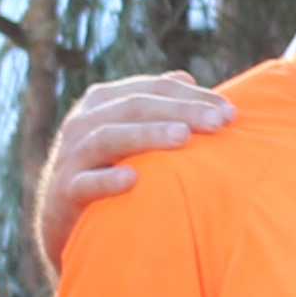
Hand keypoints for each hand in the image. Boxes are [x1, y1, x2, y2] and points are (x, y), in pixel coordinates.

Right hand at [30, 70, 233, 276]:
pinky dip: (108, 180)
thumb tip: (185, 77)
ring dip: (148, 134)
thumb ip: (155, 107)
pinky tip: (133, 180)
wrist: (66, 220)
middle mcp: (84, 122)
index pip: (153, 88)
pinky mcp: (65, 191)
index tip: (230, 111)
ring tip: (184, 137)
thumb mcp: (128, 133)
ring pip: (109, 136)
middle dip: (181, 110)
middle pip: (135, 106)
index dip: (192, 95)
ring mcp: (72, 156)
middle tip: (218, 122)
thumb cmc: (108, 169)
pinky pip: (86, 183)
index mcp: (103, 102)